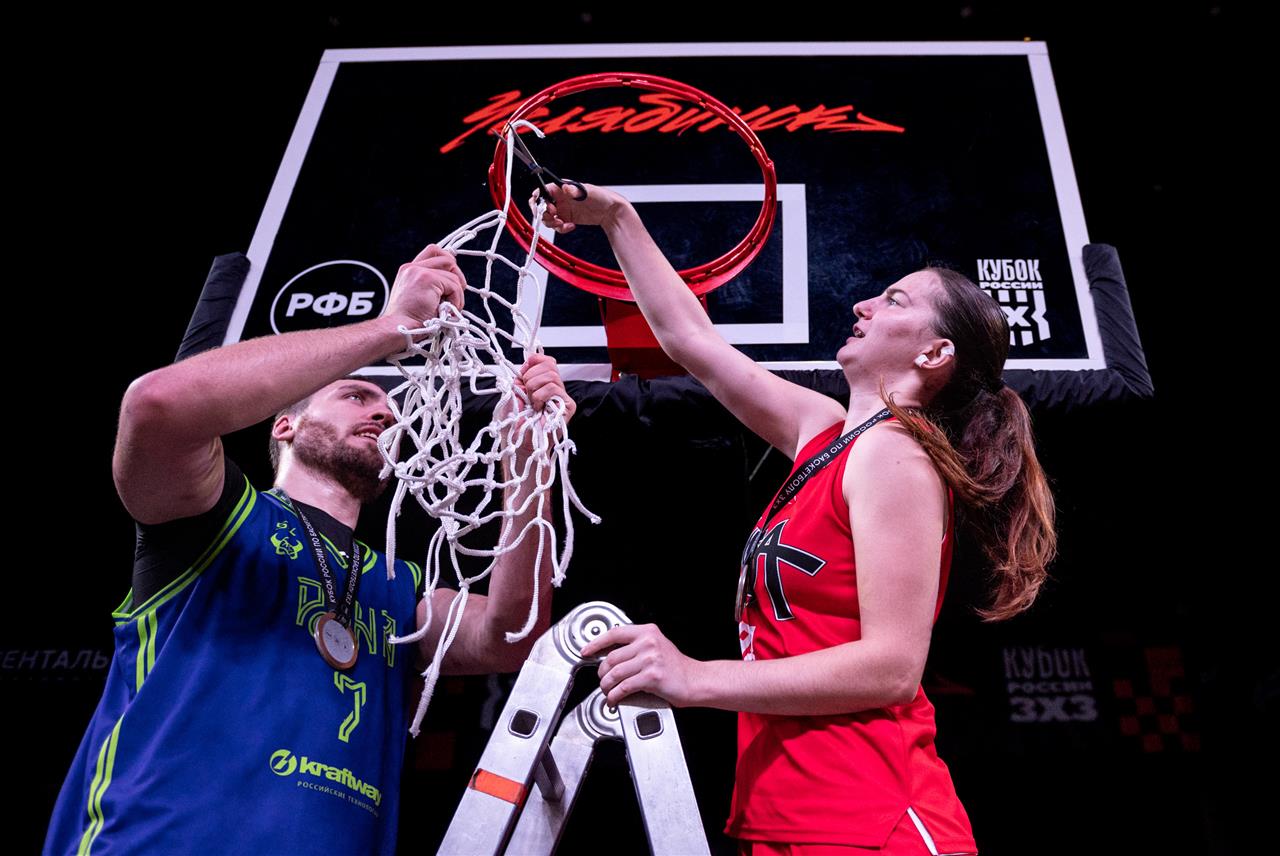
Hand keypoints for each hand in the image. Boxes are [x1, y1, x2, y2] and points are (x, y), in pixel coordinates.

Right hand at [386, 244, 466, 325]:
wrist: (398, 329)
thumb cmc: (408, 322)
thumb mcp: (418, 298)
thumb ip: (431, 286)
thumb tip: (453, 284)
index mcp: (409, 270)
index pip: (434, 251)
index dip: (448, 263)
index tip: (453, 280)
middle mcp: (412, 267)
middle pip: (447, 257)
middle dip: (457, 276)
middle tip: (456, 295)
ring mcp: (419, 271)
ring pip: (453, 275)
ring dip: (457, 294)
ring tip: (448, 309)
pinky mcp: (427, 279)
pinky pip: (454, 286)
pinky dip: (456, 300)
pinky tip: (447, 312)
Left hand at [498, 354, 575, 450]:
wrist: (519, 442)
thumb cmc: (515, 423)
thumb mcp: (513, 393)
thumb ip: (520, 377)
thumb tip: (526, 362)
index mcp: (541, 383)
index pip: (545, 360)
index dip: (533, 362)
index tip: (522, 374)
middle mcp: (554, 388)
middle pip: (549, 364)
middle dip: (531, 376)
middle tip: (526, 392)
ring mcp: (562, 396)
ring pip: (551, 375)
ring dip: (534, 388)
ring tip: (532, 402)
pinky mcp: (568, 406)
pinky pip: (554, 388)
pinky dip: (540, 396)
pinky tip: (538, 408)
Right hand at [533, 181, 632, 233]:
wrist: (610, 212)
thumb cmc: (601, 196)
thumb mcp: (588, 191)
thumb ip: (574, 190)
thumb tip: (564, 187)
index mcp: (561, 188)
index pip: (543, 191)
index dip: (540, 199)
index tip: (546, 207)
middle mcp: (560, 199)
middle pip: (541, 206)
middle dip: (543, 214)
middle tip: (552, 218)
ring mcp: (562, 210)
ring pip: (547, 218)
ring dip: (551, 223)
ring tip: (562, 224)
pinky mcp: (566, 220)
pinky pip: (557, 226)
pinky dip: (561, 229)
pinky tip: (571, 226)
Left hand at [580, 623, 700, 707]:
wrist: (695, 681)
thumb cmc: (676, 667)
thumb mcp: (656, 647)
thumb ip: (635, 647)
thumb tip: (608, 655)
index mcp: (647, 632)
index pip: (614, 633)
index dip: (596, 643)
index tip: (586, 651)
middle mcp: (648, 642)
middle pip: (611, 657)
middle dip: (602, 673)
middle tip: (602, 681)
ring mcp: (650, 659)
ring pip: (615, 673)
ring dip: (606, 686)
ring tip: (607, 692)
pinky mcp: (651, 676)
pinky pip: (623, 687)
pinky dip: (614, 696)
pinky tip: (614, 699)